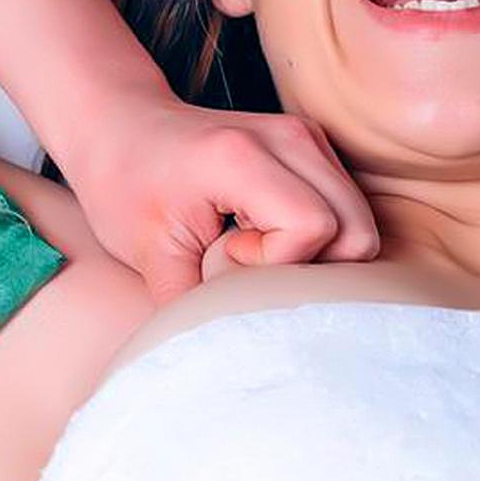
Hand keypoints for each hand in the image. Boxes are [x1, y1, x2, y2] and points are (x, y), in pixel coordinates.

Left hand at [62, 92, 379, 303]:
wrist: (120, 126)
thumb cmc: (125, 185)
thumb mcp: (149, 255)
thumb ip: (199, 306)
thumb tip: (233, 354)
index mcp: (241, 156)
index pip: (311, 228)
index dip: (273, 262)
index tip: (223, 253)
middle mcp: (289, 137)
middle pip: (355, 230)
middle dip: (308, 267)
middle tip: (243, 259)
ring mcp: (307, 137)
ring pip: (359, 224)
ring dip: (313, 254)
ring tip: (251, 244)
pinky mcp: (314, 146)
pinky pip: (346, 210)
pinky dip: (317, 237)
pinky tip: (264, 231)